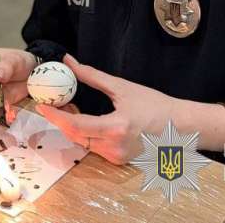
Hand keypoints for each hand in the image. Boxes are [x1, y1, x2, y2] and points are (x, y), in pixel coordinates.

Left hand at [34, 55, 177, 164]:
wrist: (182, 128)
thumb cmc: (155, 106)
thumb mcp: (123, 87)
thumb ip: (92, 76)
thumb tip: (70, 62)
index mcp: (117, 128)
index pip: (76, 125)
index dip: (56, 116)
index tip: (42, 106)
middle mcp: (115, 147)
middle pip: (76, 136)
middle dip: (62, 121)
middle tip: (54, 104)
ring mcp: (118, 157)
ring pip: (84, 144)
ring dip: (74, 128)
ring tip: (72, 109)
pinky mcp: (120, 161)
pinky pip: (95, 148)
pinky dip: (87, 135)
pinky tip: (88, 121)